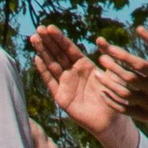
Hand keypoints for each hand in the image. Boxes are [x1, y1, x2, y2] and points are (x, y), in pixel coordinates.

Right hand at [31, 24, 138, 147]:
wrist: (110, 121)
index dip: (59, 38)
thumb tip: (99, 39)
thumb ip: (107, 56)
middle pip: (58, 54)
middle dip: (48, 42)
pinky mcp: (61, 97)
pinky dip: (43, 71)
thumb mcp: (112, 73)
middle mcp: (73, 73)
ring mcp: (66, 84)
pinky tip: (37, 59)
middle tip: (38, 29)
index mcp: (84, 65)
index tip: (50, 27)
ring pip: (52, 65)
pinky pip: (51, 82)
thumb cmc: (114, 96)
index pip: (69, 48)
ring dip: (42, 52)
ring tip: (34, 39)